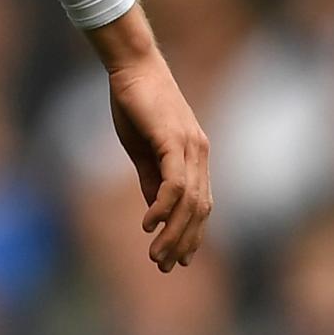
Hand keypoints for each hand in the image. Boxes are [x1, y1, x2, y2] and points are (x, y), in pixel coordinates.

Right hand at [105, 46, 211, 270]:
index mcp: (194, 157)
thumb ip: (151, 179)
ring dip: (173, 233)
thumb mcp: (142, 150)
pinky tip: (148, 224)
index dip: (191, 235)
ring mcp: (191, 147)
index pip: (200, 205)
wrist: (133, 68)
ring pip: (190, 202)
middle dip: (183, 242)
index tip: (178, 260)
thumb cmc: (135, 104)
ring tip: (156, 255)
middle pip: (199, 210)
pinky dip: (163, 207)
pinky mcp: (174, 141)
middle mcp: (199, 154)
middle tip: (165, 266)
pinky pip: (174, 183)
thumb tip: (154, 211)